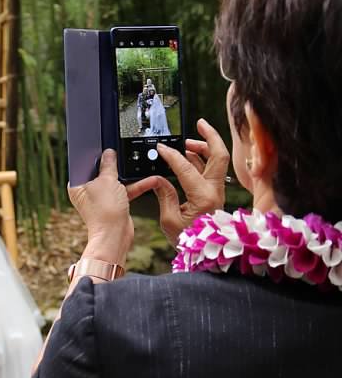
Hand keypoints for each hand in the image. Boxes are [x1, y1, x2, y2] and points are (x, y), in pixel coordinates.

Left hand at [68, 149, 133, 264]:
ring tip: (138, 165)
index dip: (94, 154)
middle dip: (114, 164)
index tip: (103, 144)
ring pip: (116, 180)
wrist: (115, 236)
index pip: (84, 163)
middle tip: (122, 152)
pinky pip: (125, 190)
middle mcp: (87, 191)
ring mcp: (101, 198)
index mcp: (77, 184)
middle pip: (101, 171)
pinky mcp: (114, 204)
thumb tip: (109, 153)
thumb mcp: (107, 181)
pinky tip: (149, 180)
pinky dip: (136, 186)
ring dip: (128, 175)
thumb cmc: (104, 212)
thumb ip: (109, 165)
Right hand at [128, 118, 229, 246]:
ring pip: (217, 161)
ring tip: (188, 144)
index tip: (160, 148)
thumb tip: (159, 179)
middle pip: (219, 155)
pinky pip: (211, 171)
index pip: (186, 167)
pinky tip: (189, 158)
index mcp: (203, 197)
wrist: (206, 254)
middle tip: (200, 124)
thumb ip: (165, 195)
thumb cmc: (188, 241)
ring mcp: (218, 191)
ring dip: (204, 148)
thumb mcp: (169, 220)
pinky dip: (201, 160)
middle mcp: (215, 191)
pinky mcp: (215, 194)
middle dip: (210, 136)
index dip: (171, 155)